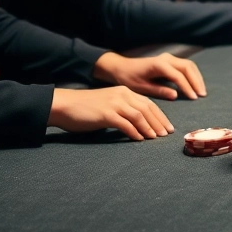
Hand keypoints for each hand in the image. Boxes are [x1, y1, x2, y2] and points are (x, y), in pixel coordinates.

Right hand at [48, 86, 173, 139]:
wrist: (64, 105)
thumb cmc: (85, 108)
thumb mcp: (108, 104)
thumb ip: (123, 110)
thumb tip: (138, 124)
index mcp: (124, 91)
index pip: (148, 103)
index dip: (160, 116)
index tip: (167, 127)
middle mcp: (122, 95)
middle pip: (147, 109)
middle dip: (158, 122)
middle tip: (166, 135)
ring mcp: (114, 103)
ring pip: (139, 116)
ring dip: (149, 128)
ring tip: (155, 138)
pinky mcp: (106, 114)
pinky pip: (125, 124)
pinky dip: (134, 132)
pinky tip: (139, 139)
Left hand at [93, 52, 205, 100]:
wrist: (121, 67)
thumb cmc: (129, 78)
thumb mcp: (141, 88)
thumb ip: (159, 90)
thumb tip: (175, 95)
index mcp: (158, 65)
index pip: (178, 75)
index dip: (187, 87)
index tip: (194, 98)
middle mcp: (166, 58)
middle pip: (187, 67)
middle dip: (196, 81)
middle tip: (201, 95)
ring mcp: (168, 58)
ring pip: (189, 65)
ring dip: (196, 78)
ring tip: (201, 92)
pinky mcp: (170, 60)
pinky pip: (185, 66)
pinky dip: (192, 75)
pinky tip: (195, 85)